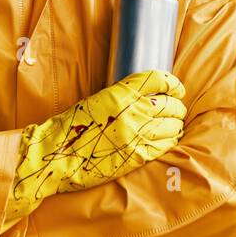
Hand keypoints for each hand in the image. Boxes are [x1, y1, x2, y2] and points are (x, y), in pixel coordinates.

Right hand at [3, 70, 185, 228]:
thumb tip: (147, 98)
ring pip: (173, 125)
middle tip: (175, 111)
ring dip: (176, 125)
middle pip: (171, 104)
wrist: (57, 155)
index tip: (178, 89)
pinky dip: (171, 141)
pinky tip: (169, 140)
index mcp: (121, 94)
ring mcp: (137, 135)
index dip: (174, 84)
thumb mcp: (97, 101)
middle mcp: (132, 111)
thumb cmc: (73, 127)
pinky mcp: (138, 156)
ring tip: (173, 126)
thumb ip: (123, 98)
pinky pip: (166, 145)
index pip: (159, 80)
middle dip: (177, 107)